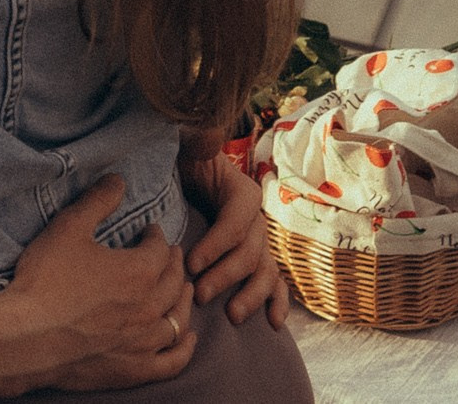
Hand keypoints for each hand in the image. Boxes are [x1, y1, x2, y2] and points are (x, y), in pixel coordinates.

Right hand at [0, 178, 194, 392]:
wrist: (27, 336)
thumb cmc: (46, 281)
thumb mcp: (68, 229)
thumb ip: (96, 202)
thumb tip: (117, 180)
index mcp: (139, 271)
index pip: (159, 249)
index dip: (155, 236)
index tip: (149, 231)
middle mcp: (150, 306)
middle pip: (174, 281)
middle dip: (174, 264)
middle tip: (170, 255)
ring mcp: (145, 341)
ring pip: (178, 319)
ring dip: (183, 300)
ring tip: (183, 290)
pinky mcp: (135, 369)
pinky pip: (172, 361)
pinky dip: (184, 349)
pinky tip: (188, 340)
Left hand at [182, 151, 287, 329]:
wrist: (185, 169)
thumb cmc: (182, 159)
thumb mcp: (186, 145)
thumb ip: (198, 139)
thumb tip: (207, 134)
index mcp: (242, 191)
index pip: (235, 222)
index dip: (215, 245)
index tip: (189, 263)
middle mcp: (256, 218)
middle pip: (249, 252)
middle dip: (226, 276)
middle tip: (200, 294)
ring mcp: (259, 240)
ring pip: (264, 271)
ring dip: (251, 295)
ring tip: (232, 315)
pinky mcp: (255, 257)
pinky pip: (273, 281)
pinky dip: (276, 301)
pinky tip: (273, 323)